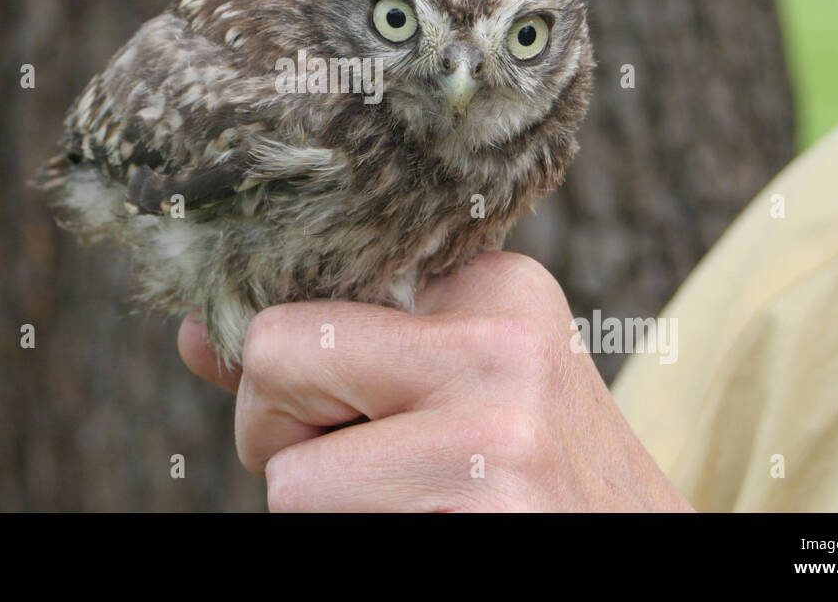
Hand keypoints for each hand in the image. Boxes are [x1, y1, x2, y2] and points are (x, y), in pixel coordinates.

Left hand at [178, 251, 692, 511]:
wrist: (643, 555)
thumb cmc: (526, 479)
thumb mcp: (450, 389)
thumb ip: (325, 356)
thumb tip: (194, 337)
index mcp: (492, 283)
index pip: (301, 293)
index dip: (290, 372)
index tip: (343, 410)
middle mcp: (498, 339)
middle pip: (275, 359)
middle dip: (287, 439)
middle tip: (374, 473)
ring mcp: (498, 430)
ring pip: (287, 481)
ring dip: (327, 512)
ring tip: (420, 508)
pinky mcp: (489, 508)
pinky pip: (322, 533)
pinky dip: (354, 546)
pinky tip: (442, 533)